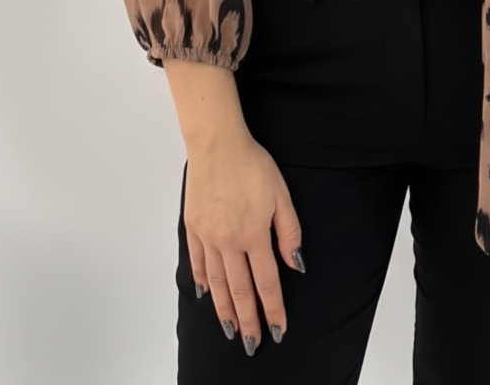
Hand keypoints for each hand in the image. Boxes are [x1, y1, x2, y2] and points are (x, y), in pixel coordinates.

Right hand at [183, 132, 304, 355]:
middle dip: (249, 320)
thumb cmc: (252, 164)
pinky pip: (198, 262)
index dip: (273, 309)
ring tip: (231, 329)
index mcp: (254, 234)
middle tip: (253, 344)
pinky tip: (206, 294)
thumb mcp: (281, 194)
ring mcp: (208, 236)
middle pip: (240, 291)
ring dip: (224, 310)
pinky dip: (203, 281)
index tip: (278, 329)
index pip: (267, 282)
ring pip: (217, 283)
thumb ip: (289, 231)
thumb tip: (295, 263)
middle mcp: (229, 241)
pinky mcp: (193, 228)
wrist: (217, 144)